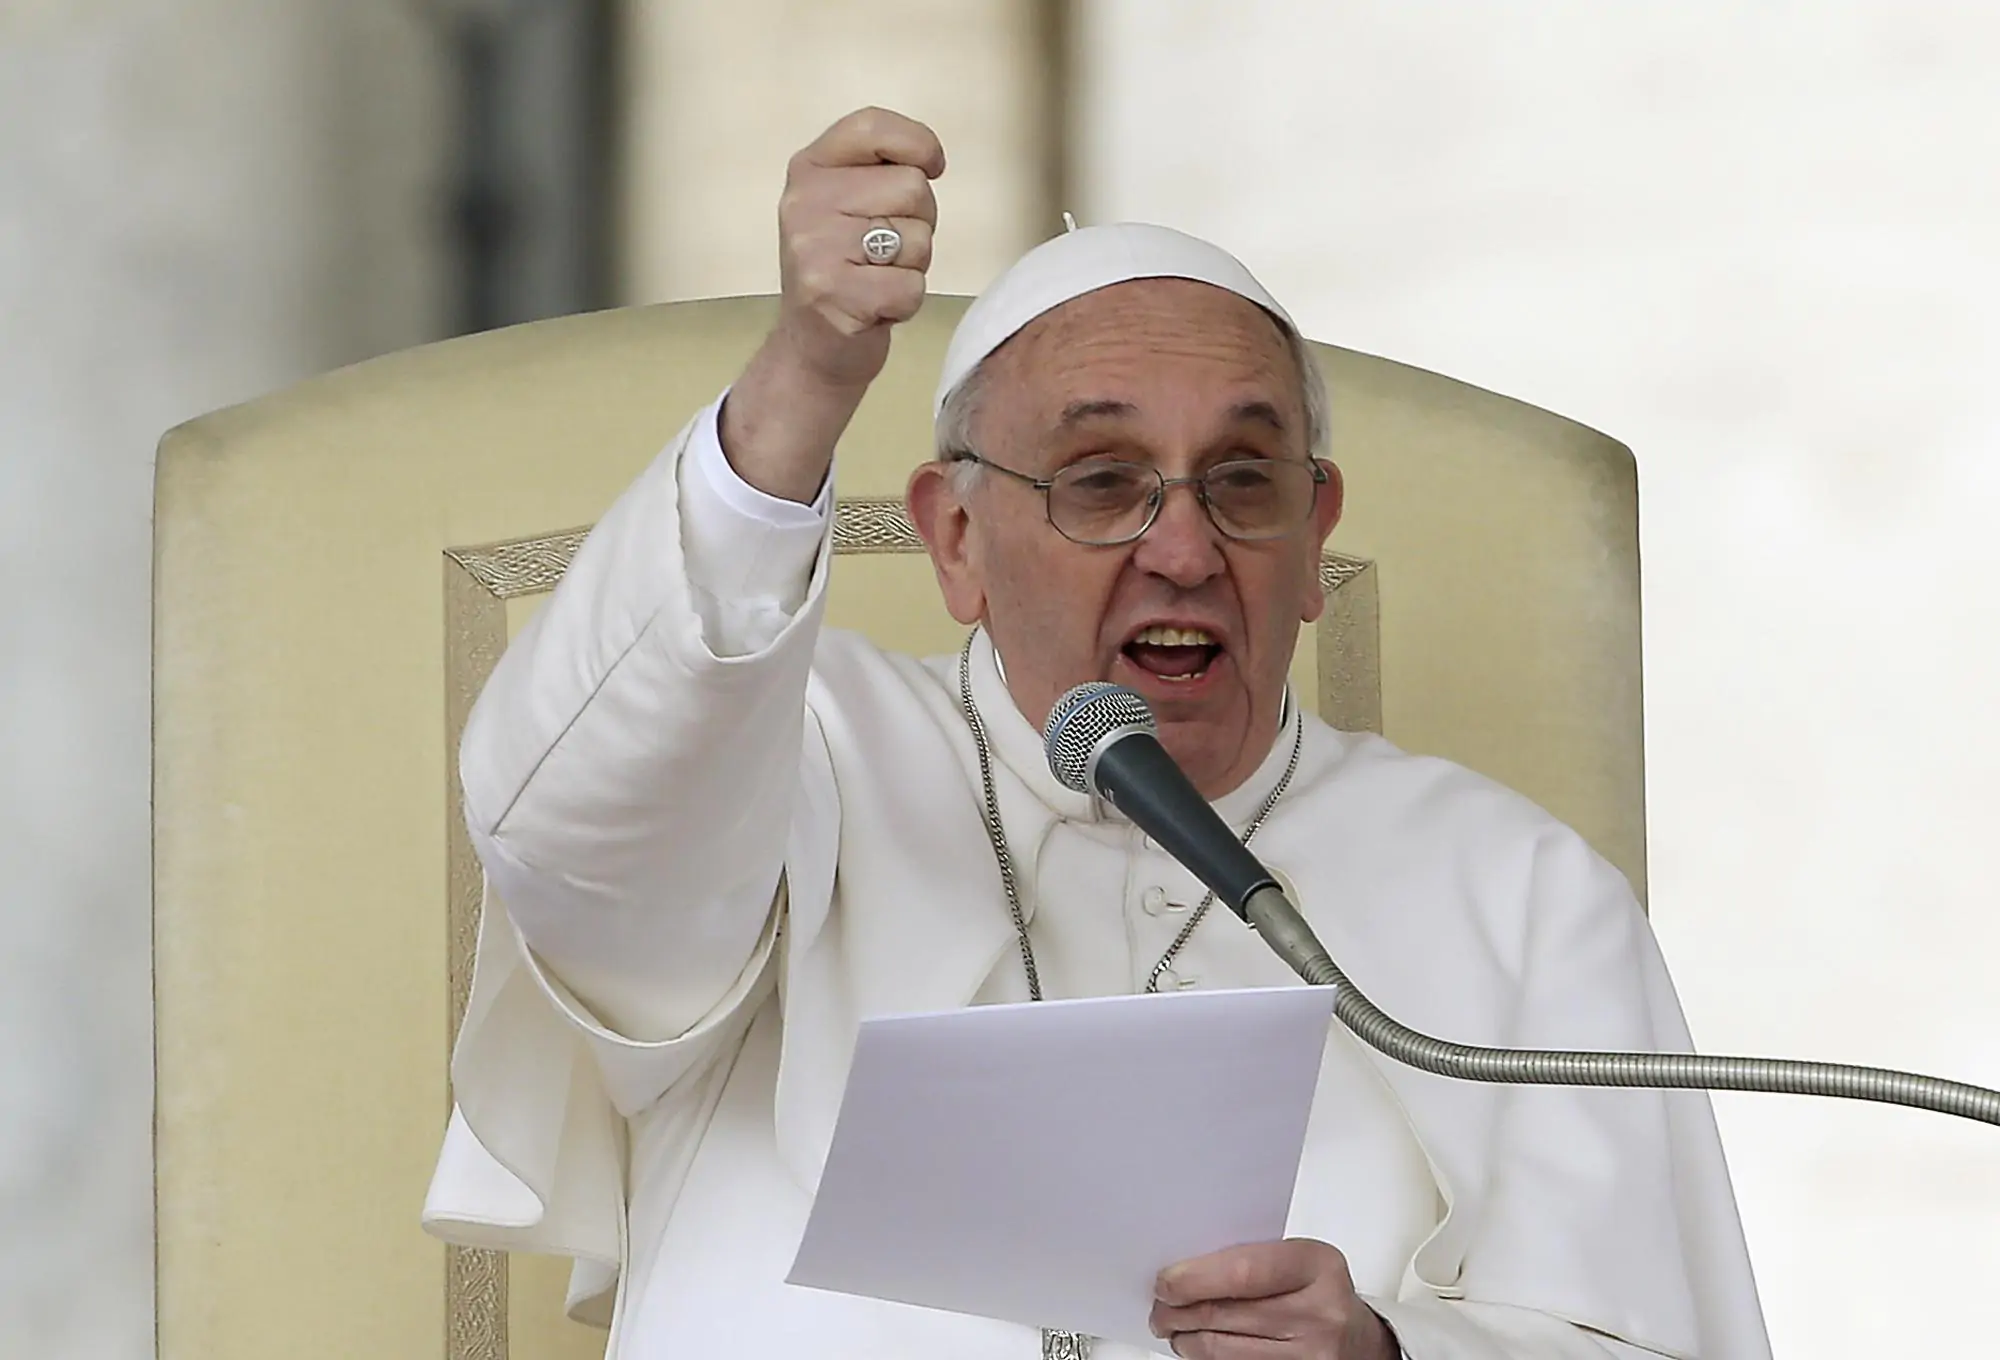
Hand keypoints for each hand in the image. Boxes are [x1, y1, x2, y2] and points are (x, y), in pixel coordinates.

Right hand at [720, 106, 945, 501]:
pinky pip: (912, 286)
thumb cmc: (845, 269)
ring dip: (914, 265)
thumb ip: (878, 170)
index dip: (918, 143)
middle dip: (920, 222)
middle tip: (886, 251)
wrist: (812, 349)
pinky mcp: (834, 296)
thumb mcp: (846, 204)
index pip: (873, 126)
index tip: (932, 167)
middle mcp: (804, 203)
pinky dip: (906, 303)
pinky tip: (876, 307)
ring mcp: (814, 250)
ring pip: (918, 238)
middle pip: (912, 187)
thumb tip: (931, 160)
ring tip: (877, 278)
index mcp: (809, 169)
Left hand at [1149, 1239, 1396, 1359]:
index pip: (1242, 1272)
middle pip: (1224, 1314)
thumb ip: (1251, 1260)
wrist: (1361, 1341)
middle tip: (1160, 1306)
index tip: (1165, 1282)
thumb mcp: (1299, 1261)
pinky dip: (1206, 1359)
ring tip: (1174, 1327)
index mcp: (1316, 1266)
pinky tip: (1198, 1346)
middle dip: (1178, 1310)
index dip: (1194, 1279)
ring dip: (1185, 1339)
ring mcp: (1310, 1356)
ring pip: (1221, 1350)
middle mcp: (1318, 1313)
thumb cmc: (1321, 1292)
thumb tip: (1184, 1268)